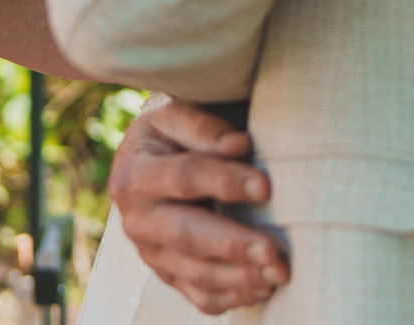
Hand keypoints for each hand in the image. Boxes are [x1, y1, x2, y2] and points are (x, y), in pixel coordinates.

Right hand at [109, 100, 288, 313]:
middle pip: (187, 234)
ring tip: (278, 273)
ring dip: (240, 277)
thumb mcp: (174, 115)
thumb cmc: (169, 136)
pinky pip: (200, 296)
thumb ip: (202, 127)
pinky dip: (233, 297)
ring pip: (196, 273)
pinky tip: (263, 288)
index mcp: (134, 174)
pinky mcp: (169, 276)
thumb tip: (238, 145)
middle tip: (272, 252)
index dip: (224, 181)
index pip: (183, 177)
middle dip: (233, 245)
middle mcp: (138, 220)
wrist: (149, 164)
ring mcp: (152, 254)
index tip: (265, 185)